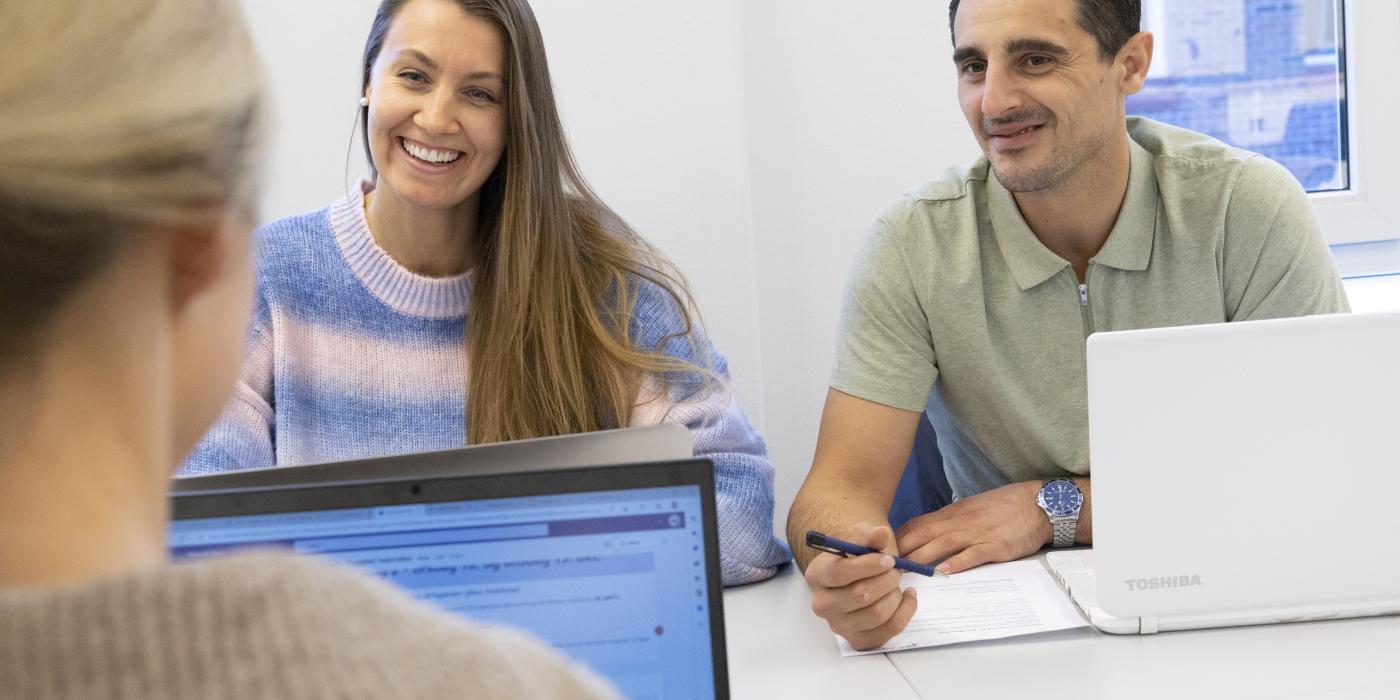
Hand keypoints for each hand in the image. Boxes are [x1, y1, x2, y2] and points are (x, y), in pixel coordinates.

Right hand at [804, 522, 917, 650]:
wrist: (857, 577)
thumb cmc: (856, 556)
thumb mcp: (859, 540)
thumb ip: (869, 536)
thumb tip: (882, 533)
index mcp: (816, 575)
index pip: (840, 573)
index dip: (869, 565)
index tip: (889, 559)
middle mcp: (822, 604)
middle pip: (860, 596)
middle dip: (887, 579)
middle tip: (896, 569)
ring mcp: (839, 626)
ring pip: (877, 613)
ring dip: (895, 594)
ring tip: (896, 582)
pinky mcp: (858, 640)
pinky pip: (890, 628)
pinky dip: (906, 610)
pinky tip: (907, 595)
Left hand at [895, 481, 1050, 574]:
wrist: (1037, 504)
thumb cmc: (1003, 507)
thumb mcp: (971, 508)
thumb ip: (949, 521)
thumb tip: (927, 534)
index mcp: (952, 513)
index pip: (917, 524)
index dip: (898, 538)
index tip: (882, 551)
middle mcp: (960, 522)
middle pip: (923, 535)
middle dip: (901, 551)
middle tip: (882, 567)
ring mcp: (977, 533)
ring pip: (942, 545)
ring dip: (920, 559)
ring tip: (903, 573)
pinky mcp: (995, 546)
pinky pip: (973, 555)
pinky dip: (957, 563)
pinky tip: (944, 573)